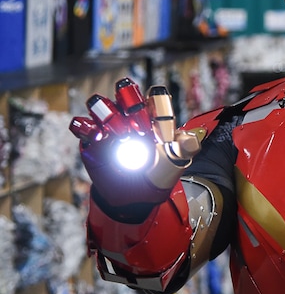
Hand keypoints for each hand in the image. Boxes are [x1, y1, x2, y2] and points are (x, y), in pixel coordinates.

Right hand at [70, 79, 203, 208]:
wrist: (133, 198)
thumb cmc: (156, 177)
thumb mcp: (172, 166)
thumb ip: (182, 150)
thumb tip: (192, 140)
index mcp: (154, 119)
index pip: (155, 100)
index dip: (157, 103)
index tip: (159, 114)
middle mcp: (130, 117)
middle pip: (127, 95)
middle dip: (130, 100)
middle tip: (135, 113)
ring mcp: (110, 126)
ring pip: (103, 106)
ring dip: (108, 113)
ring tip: (118, 132)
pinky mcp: (91, 139)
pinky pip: (83, 126)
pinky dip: (87, 127)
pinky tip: (97, 136)